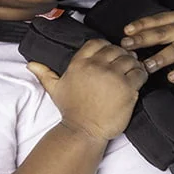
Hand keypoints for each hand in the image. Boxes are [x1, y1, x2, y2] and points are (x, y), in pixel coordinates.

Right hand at [27, 38, 147, 142]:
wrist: (83, 131)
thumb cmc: (71, 111)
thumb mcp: (55, 89)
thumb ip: (45, 73)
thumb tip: (31, 64)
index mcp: (80, 63)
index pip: (98, 43)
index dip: (107, 47)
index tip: (110, 57)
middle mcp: (96, 66)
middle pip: (116, 49)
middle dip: (122, 55)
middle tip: (124, 65)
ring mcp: (112, 76)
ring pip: (130, 59)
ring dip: (133, 64)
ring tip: (132, 72)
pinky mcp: (127, 87)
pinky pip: (140, 72)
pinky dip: (142, 74)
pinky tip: (138, 81)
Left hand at [120, 10, 173, 90]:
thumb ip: (162, 28)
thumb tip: (132, 35)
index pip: (158, 20)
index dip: (141, 25)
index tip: (127, 32)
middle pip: (163, 33)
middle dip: (144, 39)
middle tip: (128, 46)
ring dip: (160, 58)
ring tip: (147, 66)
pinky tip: (172, 77)